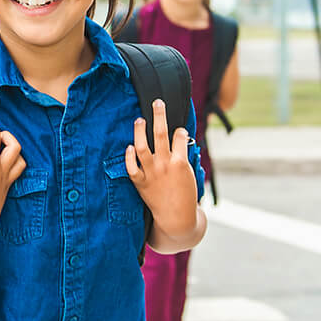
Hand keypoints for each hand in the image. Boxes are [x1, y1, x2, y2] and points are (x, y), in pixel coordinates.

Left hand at [125, 99, 198, 238]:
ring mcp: (151, 173)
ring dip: (140, 130)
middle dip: (159, 115)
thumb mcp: (191, 175)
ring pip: (142, 146)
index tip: (178, 128)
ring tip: (139, 119)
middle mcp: (165, 165)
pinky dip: (129, 155)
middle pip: (161, 133)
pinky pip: (131, 166)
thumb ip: (185, 158)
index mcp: (180, 163)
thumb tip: (182, 141)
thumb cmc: (186, 197)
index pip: (179, 137)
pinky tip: (129, 146)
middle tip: (157, 102)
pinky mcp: (140, 182)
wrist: (176, 219)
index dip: (179, 130)